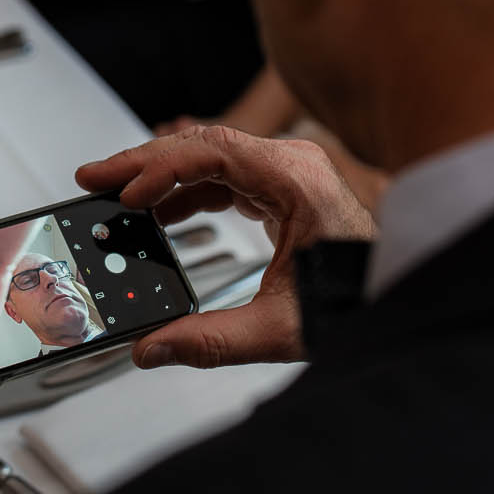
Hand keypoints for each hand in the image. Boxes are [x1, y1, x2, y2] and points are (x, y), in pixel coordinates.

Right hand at [75, 126, 375, 368]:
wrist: (398, 299)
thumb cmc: (360, 301)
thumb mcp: (280, 329)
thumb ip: (210, 340)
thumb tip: (152, 347)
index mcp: (296, 182)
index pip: (213, 154)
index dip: (161, 170)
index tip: (126, 195)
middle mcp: (292, 166)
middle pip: (202, 146)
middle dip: (143, 164)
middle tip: (94, 180)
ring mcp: (288, 174)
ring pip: (209, 157)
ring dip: (160, 175)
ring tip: (115, 196)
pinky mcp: (284, 189)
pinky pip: (223, 176)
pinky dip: (185, 190)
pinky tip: (157, 213)